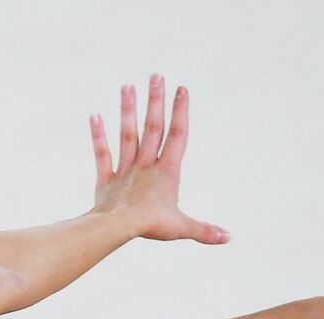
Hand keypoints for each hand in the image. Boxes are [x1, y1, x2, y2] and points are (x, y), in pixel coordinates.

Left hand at [89, 73, 228, 244]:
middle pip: (153, 128)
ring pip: (127, 135)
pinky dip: (98, 136)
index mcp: (167, 171)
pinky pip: (102, 154)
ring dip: (127, 110)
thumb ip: (204, 230)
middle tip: (157, 75)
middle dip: (156, 101)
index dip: (181, 111)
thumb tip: (229, 237)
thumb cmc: (151, 227)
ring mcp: (125, 170)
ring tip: (127, 86)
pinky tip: (95, 115)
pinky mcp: (106, 180)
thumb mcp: (182, 227)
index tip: (182, 88)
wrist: (116, 228)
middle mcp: (146, 165)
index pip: (177, 135)